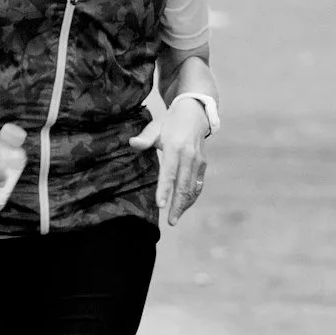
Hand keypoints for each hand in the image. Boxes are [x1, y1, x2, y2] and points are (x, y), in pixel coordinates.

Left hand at [127, 96, 211, 225]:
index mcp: (175, 147)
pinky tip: (184, 206)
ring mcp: (198, 160)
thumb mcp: (155, 126)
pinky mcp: (203, 163)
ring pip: (193, 187)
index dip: (164, 189)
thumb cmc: (170, 122)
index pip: (169, 172)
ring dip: (185, 204)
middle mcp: (189, 155)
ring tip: (176, 218)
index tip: (160, 205)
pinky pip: (198, 184)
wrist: (195, 113)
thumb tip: (132, 144)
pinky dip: (192, 196)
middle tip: (170, 221)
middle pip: (183, 184)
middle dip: (177, 204)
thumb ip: (145, 138)